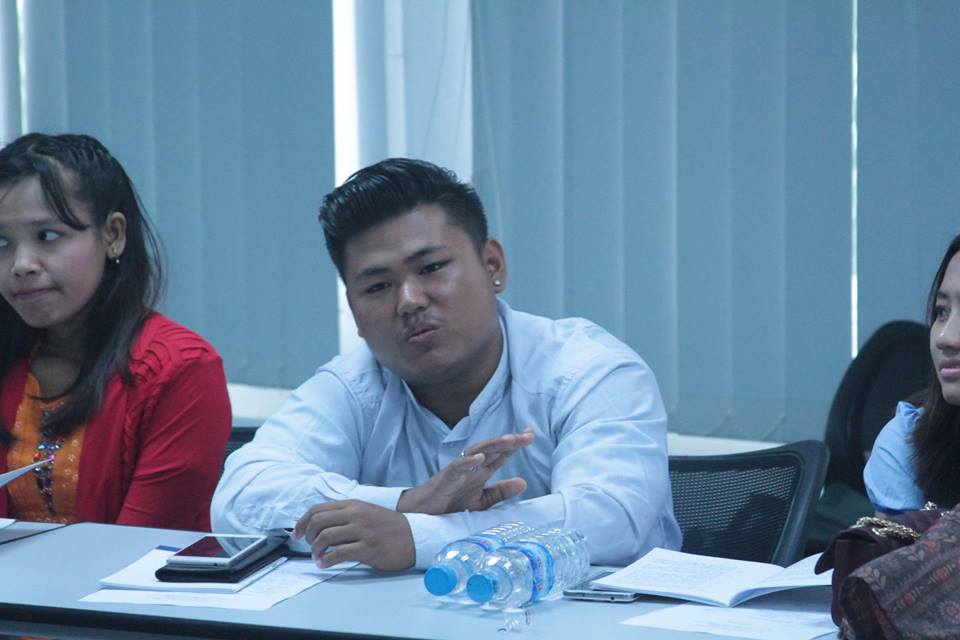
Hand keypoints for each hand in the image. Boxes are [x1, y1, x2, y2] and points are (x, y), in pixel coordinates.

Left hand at [292, 499, 414, 570]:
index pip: (318, 509)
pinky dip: (326, 560)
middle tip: (308, 546)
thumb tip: (321, 525)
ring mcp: (362, 531)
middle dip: (307, 536)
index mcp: (353, 505)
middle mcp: (356, 515)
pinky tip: (324, 564)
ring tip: (317, 557)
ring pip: (325, 537)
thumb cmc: (389, 526)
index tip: (296, 533)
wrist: (413, 536)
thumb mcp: (366, 511)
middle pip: (318, 522)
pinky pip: (338, 553)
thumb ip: (346, 514)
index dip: (302, 522)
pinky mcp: (367, 548)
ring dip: (315, 550)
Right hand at [397, 428, 534, 514]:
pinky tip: (480, 458)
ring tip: (510, 439)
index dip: (515, 445)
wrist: (423, 514)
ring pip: (477, 452)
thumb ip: (500, 492)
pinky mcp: (446, 479)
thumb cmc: (451, 505)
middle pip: (492, 449)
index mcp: (481, 472)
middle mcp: (471, 467)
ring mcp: (458, 471)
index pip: (500, 454)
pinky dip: (468, 462)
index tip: (530, 434)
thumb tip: (524, 482)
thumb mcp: (481, 501)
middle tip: (528, 434)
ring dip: (493, 445)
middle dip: (510, 441)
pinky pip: (457, 467)